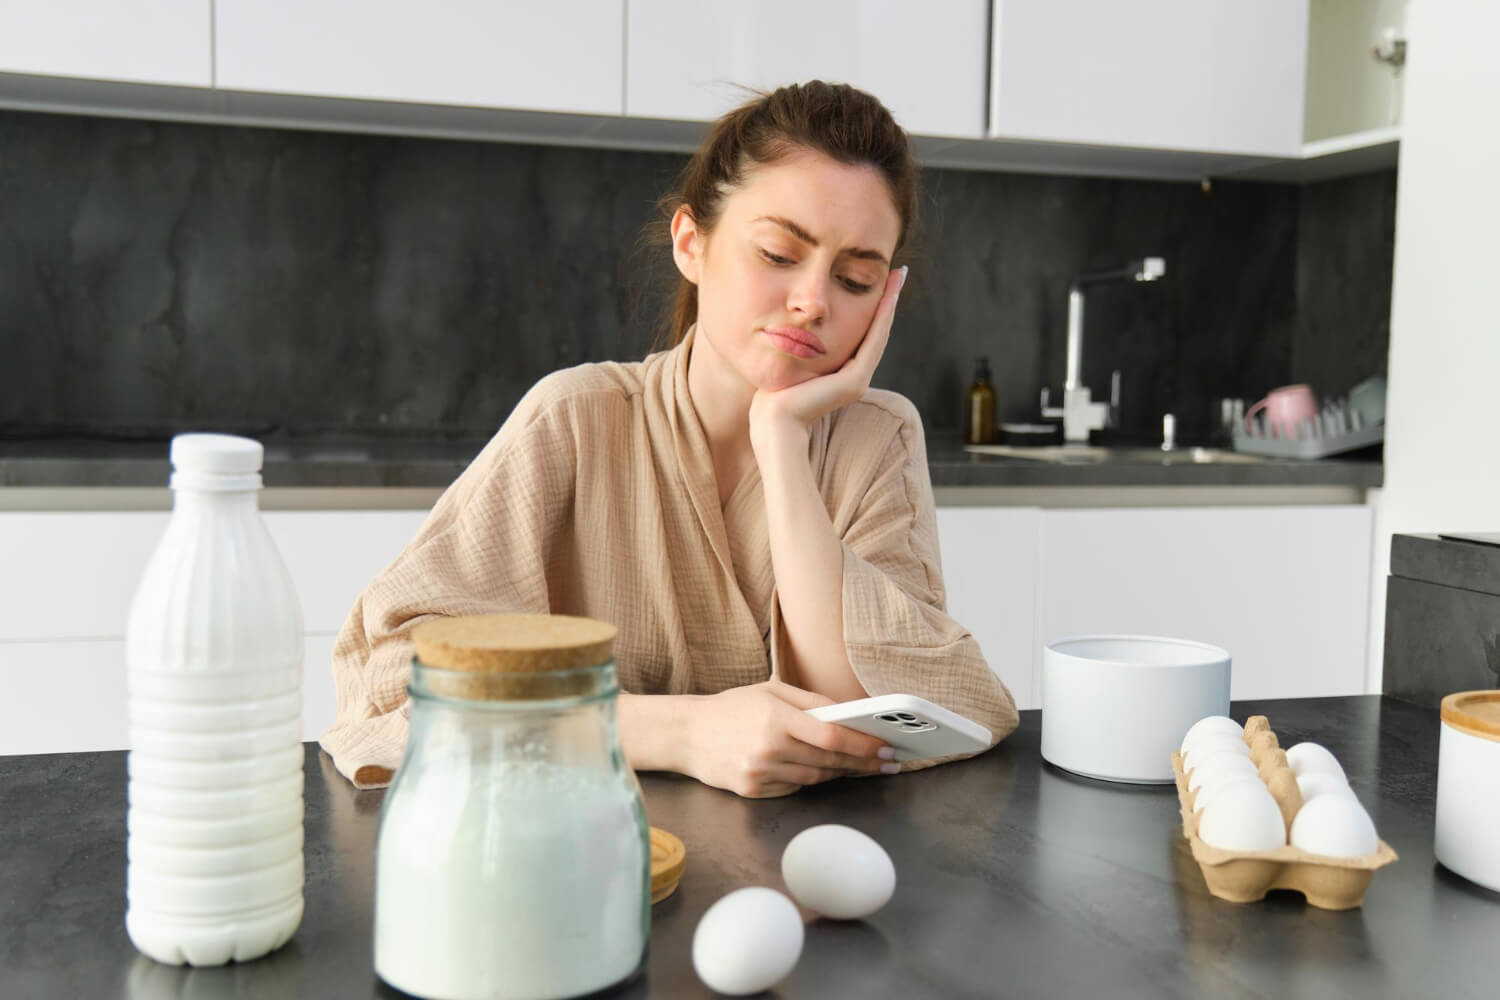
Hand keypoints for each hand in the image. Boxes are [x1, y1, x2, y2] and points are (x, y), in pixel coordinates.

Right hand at [682, 679, 895, 797]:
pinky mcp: (753, 791)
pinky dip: (809, 779)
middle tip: (887, 762)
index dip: (865, 745)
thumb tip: (850, 713)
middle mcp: (769, 748)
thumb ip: (811, 701)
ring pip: (815, 777)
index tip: (887, 748)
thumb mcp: (770, 691)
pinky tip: (815, 768)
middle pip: (829, 760)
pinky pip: (794, 788)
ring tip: (857, 764)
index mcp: (776, 718)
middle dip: (862, 762)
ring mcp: (760, 773)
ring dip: (839, 771)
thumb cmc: (731, 708)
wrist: (686, 734)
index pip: (832, 736)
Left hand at [748, 266, 907, 441]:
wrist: (774, 423)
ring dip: (890, 303)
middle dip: (887, 300)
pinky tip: (888, 296)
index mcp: (841, 374)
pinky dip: (882, 318)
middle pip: (875, 331)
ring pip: (878, 333)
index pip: (862, 334)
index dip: (873, 309)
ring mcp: (857, 380)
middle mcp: (854, 376)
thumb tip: (791, 328)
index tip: (881, 281)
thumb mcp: (791, 364)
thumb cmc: (773, 397)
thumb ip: (800, 349)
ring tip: (898, 277)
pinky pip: (872, 342)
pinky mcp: (854, 382)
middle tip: (899, 272)